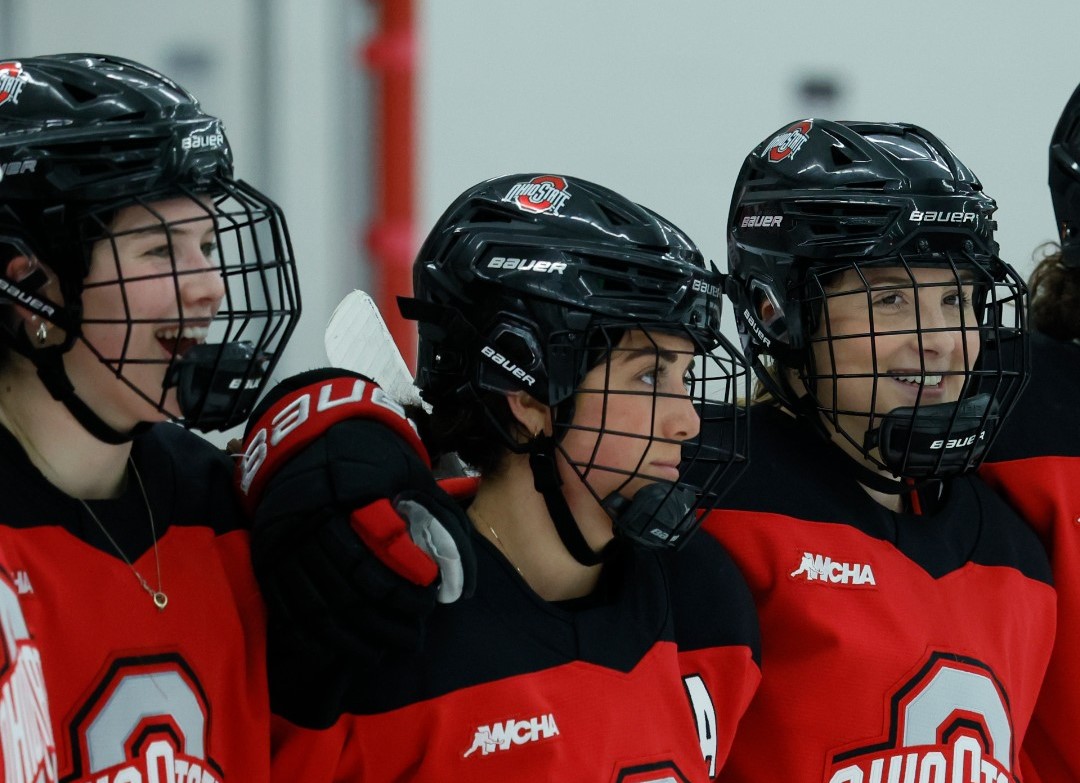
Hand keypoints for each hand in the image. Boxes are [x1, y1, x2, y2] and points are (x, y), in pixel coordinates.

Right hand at [237, 369, 475, 665]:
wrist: (307, 434)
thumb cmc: (369, 457)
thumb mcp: (410, 475)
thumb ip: (439, 521)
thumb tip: (462, 583)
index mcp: (347, 502)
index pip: (377, 564)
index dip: (404, 594)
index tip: (427, 606)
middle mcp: (310, 526)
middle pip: (349, 591)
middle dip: (384, 622)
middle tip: (412, 638)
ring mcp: (284, 545)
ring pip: (318, 606)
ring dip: (352, 637)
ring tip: (382, 650)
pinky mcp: (267, 558)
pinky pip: (288, 608)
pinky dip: (313, 634)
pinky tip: (338, 648)